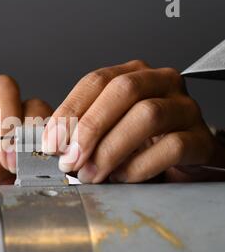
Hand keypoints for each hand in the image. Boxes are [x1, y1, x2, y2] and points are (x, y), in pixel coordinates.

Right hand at [0, 75, 52, 186]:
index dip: (35, 127)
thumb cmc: (5, 191)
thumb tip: (54, 153)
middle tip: (12, 161)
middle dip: (9, 125)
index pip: (33, 104)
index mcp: (23, 118)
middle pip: (3, 88)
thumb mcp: (30, 177)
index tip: (36, 156)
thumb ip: (41, 158)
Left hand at [42, 60, 224, 182]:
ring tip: (91, 174)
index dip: (69, 111)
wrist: (181, 157)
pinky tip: (122, 177)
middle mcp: (160, 82)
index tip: (51, 143)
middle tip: (70, 160)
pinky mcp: (200, 138)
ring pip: (147, 115)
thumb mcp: (106, 128)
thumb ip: (81, 130)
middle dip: (89, 127)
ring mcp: (183, 108)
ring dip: (111, 150)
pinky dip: (139, 166)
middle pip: (122, 90)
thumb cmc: (138, 141)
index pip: (95, 81)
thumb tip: (51, 145)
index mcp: (132, 74)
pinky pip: (171, 147)